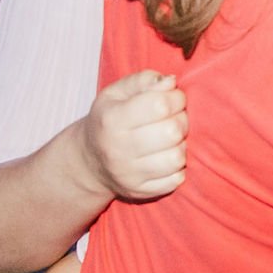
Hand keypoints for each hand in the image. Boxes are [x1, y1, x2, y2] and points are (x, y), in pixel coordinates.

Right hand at [80, 71, 187, 201]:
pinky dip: (177, 167)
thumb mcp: (117, 93)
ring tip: (171, 139)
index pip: (160, 105)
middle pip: (172, 131)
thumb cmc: (110, 118)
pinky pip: (176, 180)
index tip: (173, 98)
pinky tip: (165, 157)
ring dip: (181, 145)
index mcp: (112, 119)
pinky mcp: (140, 192)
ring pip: (177, 158)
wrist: (90, 160)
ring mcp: (128, 175)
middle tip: (174, 118)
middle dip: (182, 120)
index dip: (176, 97)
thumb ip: (144, 80)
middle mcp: (117, 149)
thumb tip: (170, 82)